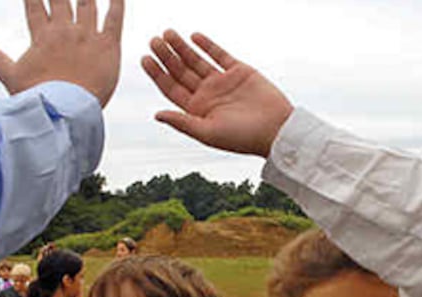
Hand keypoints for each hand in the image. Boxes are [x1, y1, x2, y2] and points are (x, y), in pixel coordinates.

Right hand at [0, 0, 123, 105]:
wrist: (65, 113)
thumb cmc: (38, 99)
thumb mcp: (12, 78)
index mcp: (42, 37)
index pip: (35, 6)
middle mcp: (65, 31)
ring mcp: (87, 37)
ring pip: (87, 2)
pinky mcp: (108, 46)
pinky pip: (115, 19)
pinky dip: (117, 4)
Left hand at [142, 30, 292, 157]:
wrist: (276, 129)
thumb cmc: (242, 138)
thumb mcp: (208, 132)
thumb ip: (182, 122)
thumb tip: (156, 115)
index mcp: (197, 111)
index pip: (171, 88)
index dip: (158, 73)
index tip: (145, 58)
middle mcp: (207, 95)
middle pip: (181, 71)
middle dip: (166, 56)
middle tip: (153, 40)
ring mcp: (222, 82)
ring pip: (196, 60)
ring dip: (182, 47)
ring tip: (167, 33)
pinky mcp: (239, 71)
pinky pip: (219, 55)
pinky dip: (207, 45)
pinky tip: (194, 36)